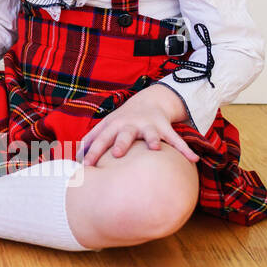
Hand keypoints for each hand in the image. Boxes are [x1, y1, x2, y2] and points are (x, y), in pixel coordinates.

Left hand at [77, 87, 199, 166]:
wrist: (149, 100)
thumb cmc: (122, 120)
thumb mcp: (106, 126)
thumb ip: (92, 141)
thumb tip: (72, 158)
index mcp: (113, 125)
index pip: (100, 139)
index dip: (93, 151)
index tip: (86, 166)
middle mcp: (130, 124)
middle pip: (124, 134)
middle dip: (120, 143)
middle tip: (116, 154)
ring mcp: (148, 125)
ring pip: (150, 133)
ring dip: (152, 140)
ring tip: (156, 149)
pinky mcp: (164, 127)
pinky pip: (176, 139)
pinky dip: (185, 149)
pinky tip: (194, 159)